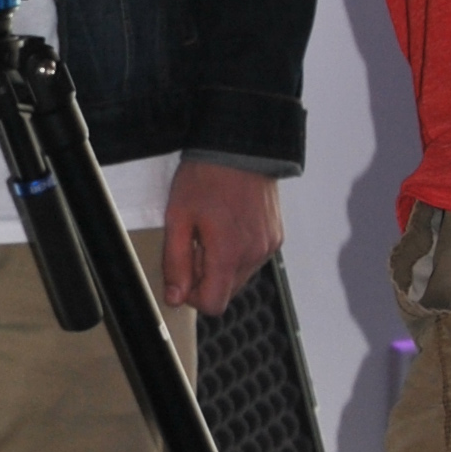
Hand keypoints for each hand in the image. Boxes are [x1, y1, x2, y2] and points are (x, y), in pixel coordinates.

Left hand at [161, 165, 281, 315]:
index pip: (213, 305)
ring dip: (223, 264)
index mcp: (229, 254)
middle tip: (196, 243)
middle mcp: (254, 254)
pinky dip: (238, 251)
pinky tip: (228, 225)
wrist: (240, 147)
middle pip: (227, 291)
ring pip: (240, 276)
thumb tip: (175, 297)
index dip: (193, 296)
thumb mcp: (178, 218)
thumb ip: (176, 262)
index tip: (184, 273)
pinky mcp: (276, 236)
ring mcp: (268, 246)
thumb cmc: (207, 177)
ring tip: (212, 231)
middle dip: (207, 276)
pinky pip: (253, 258)